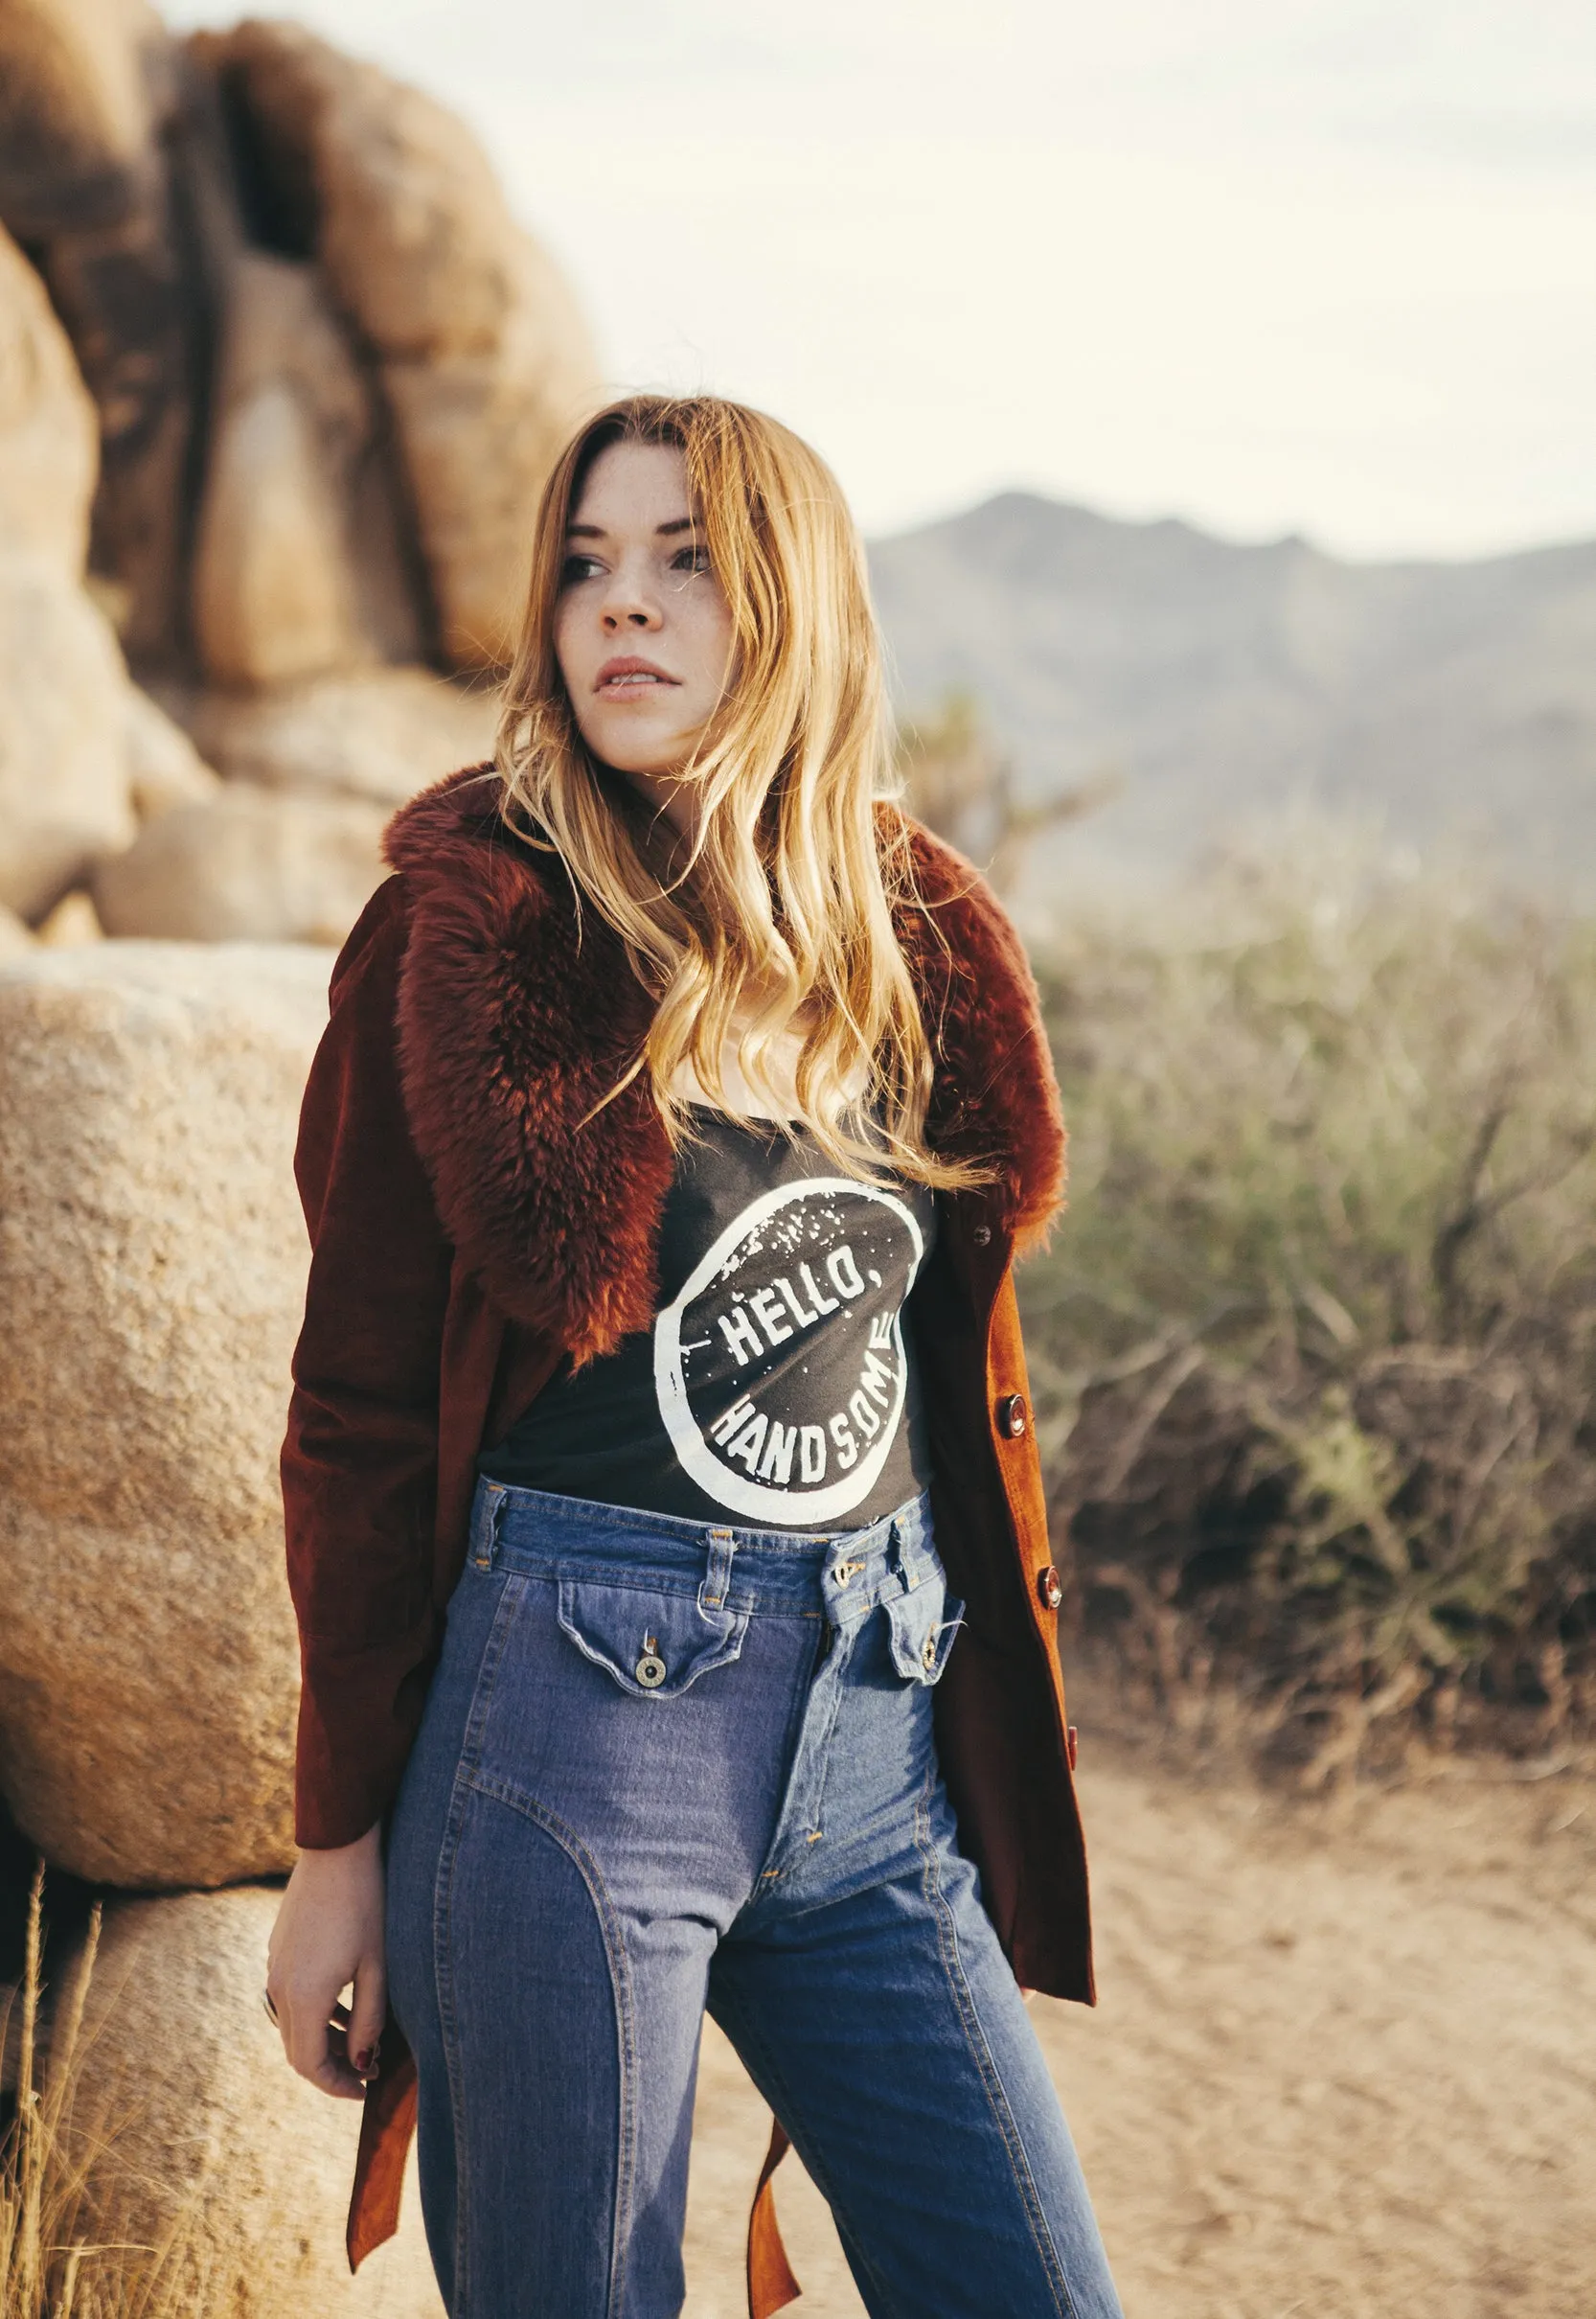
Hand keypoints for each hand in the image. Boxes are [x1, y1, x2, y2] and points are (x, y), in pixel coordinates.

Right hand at [265, 1820, 385, 2099]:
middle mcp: (279, 1986)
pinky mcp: (277, 1948)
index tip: (365, 2089)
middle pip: (298, 2050)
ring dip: (323, 2040)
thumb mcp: (378, 1966)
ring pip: (293, 2024)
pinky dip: (315, 2013)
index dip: (337, 2085)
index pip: (311, 2065)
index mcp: (304, 1996)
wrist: (338, 1848)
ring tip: (362, 2040)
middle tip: (368, 2069)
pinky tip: (345, 2004)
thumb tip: (363, 2062)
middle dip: (332, 2068)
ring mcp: (274, 1966)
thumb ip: (370, 2020)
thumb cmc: (367, 1904)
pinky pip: (290, 1997)